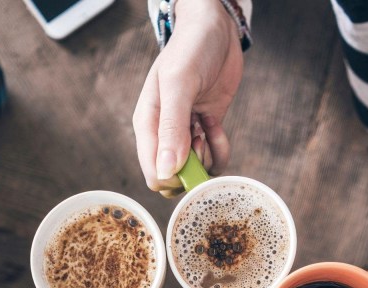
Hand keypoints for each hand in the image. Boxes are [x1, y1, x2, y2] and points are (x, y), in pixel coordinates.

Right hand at [133, 0, 243, 194]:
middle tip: (200, 139)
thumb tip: (166, 171)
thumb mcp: (179, 83)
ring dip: (208, 155)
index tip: (192, 155)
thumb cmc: (191, 49)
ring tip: (208, 125)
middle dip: (194, 169)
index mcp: (147, 126)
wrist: (215, 29)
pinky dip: (220, 148)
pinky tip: (216, 124)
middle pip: (176, 178)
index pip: (154, 174)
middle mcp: (163, 134)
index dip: (175, 178)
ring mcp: (185, 133)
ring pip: (197, 171)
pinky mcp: (206, 130)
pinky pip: (213, 157)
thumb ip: (172, 127)